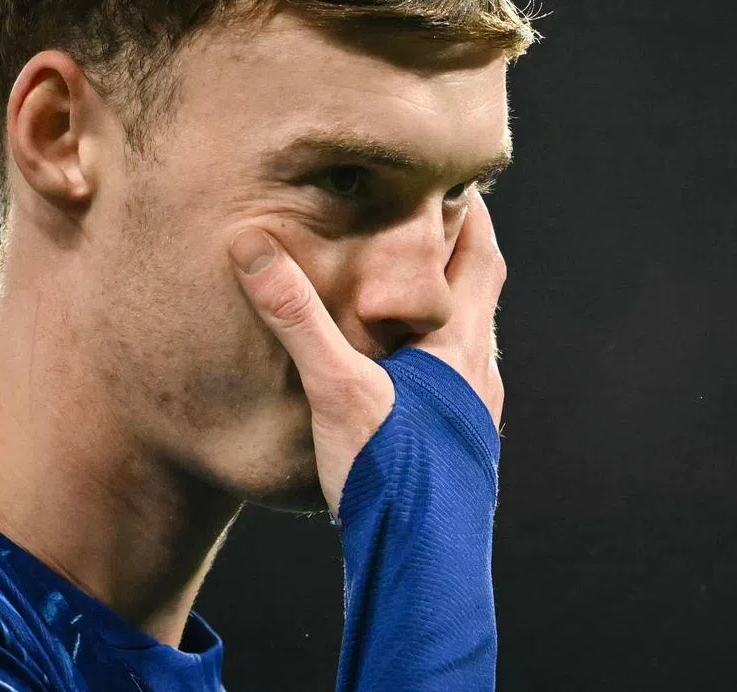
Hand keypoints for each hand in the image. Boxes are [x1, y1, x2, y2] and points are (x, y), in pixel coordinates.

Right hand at [228, 191, 506, 515]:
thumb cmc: (389, 470)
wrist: (424, 557)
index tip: (453, 180)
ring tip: (417, 286)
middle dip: (464, 251)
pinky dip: (443, 349)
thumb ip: (296, 319)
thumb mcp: (335, 388)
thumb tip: (253, 249)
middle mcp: (479, 369)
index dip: (471, 215)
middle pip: (483, 290)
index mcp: (459, 342)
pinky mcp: (465, 442)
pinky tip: (413, 369)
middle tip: (434, 218)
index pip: (480, 256)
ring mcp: (478, 408)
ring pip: (474, 335)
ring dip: (454, 302)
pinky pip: (462, 375)